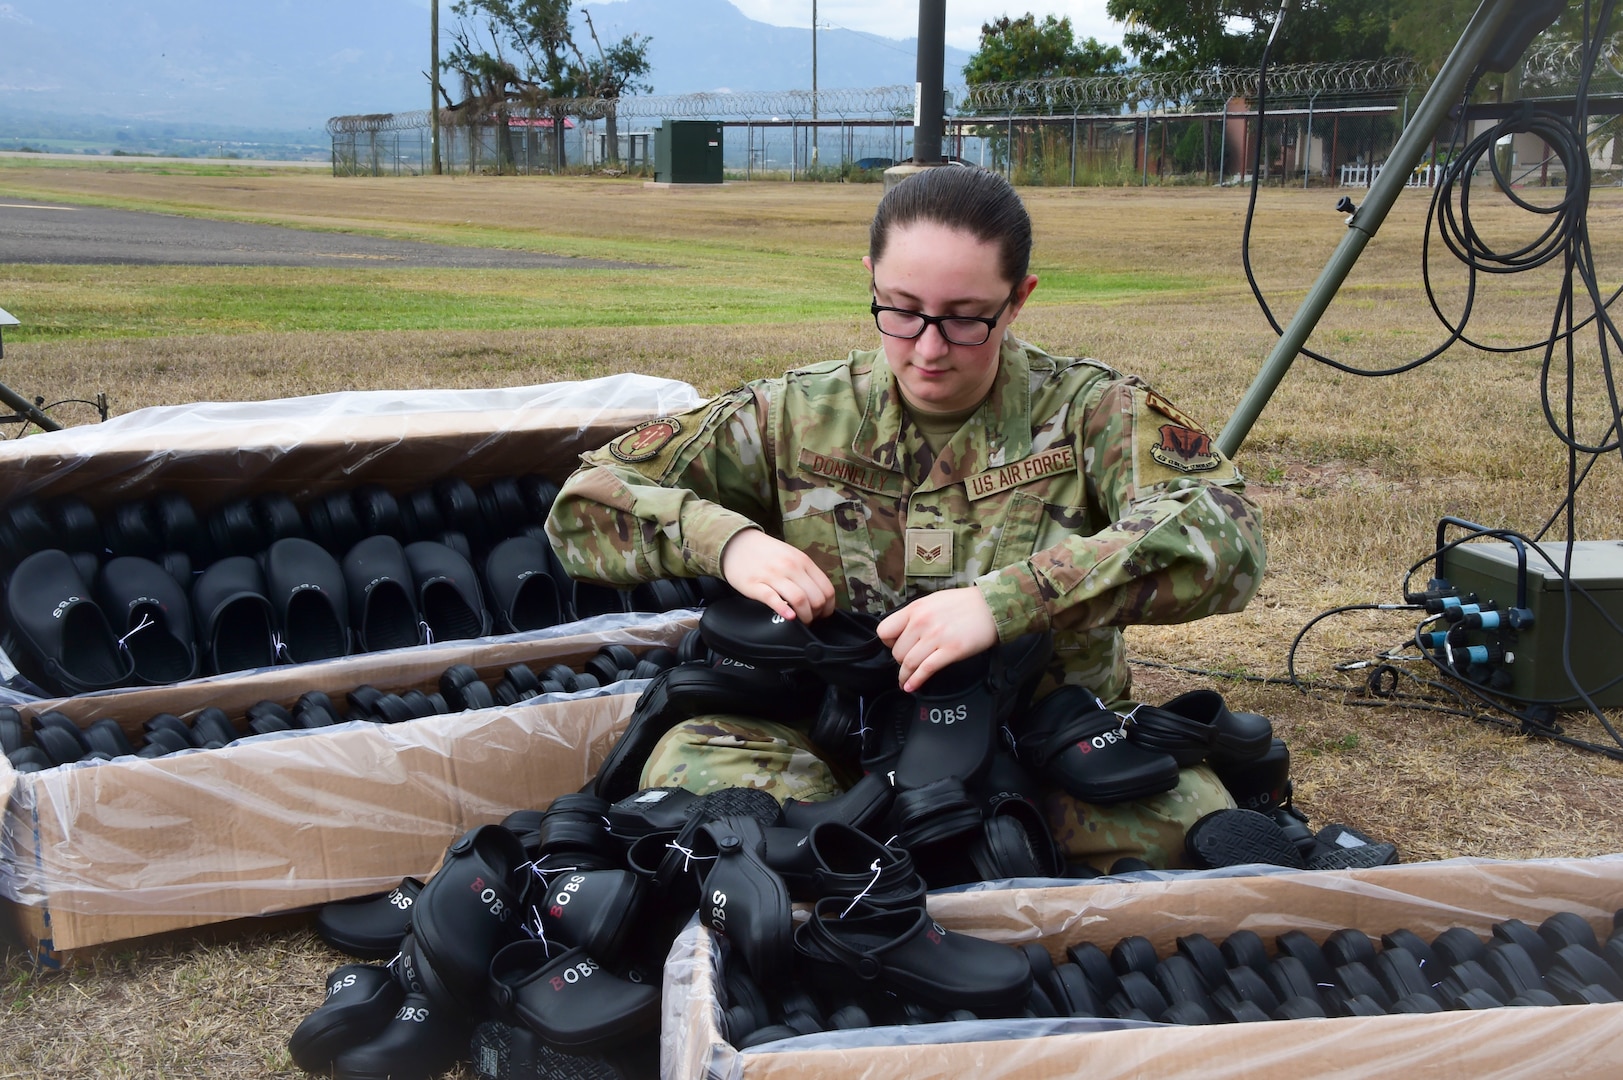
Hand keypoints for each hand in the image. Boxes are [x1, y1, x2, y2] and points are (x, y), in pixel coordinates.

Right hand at [719, 528, 836, 622]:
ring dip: (805, 617)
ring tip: (801, 622)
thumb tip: (820, 596)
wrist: (737, 543)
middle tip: (811, 620)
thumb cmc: (767, 553)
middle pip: (816, 598)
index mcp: (803, 561)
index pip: (827, 589)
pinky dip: (784, 610)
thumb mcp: (792, 556)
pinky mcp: (755, 585)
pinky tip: (789, 617)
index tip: (823, 614)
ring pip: (799, 600)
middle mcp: (791, 567)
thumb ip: (806, 573)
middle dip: (817, 615)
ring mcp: (773, 576)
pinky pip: (773, 599)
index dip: (828, 607)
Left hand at [877, 587, 998, 693]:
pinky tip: (912, 687)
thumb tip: (903, 632)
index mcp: (915, 609)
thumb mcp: (933, 601)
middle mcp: (922, 622)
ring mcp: (936, 637)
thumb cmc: (965, 604)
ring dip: (905, 676)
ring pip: (909, 663)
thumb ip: (916, 615)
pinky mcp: (950, 650)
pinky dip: (916, 681)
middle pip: (897, 651)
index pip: (885, 630)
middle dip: (901, 661)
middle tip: (908, 663)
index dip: (888, 642)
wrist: (992, 606)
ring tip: (905, 681)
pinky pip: (926, 670)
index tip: (895, 647)